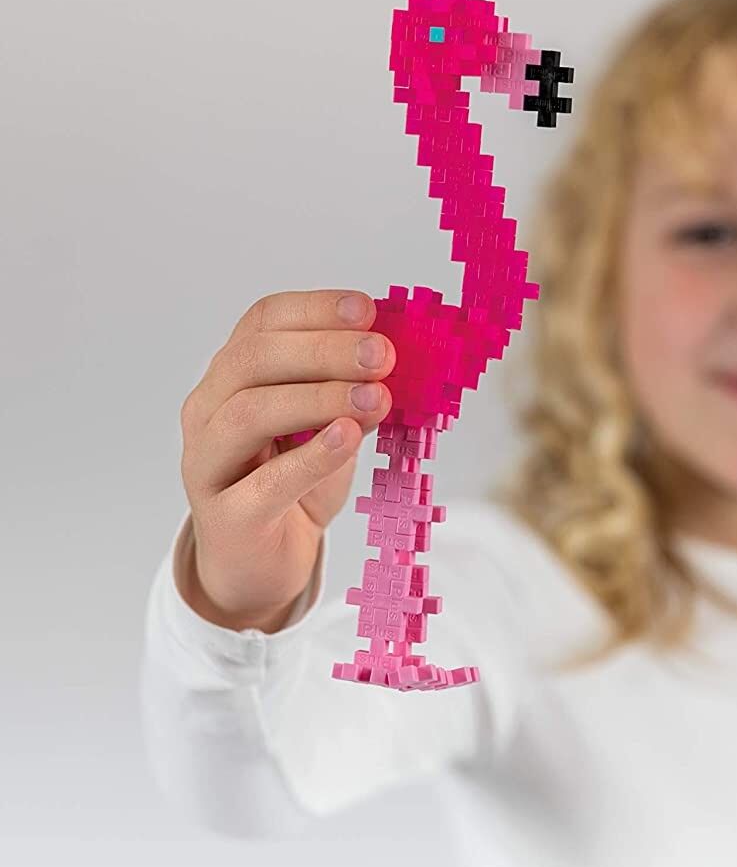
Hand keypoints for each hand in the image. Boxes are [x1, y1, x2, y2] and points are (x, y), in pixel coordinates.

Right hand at [177, 289, 394, 628]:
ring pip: (247, 413)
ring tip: (374, 397)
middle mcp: (209, 409)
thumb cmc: (297, 480)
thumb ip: (355, 392)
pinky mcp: (225, 517)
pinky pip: (263, 483)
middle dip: (323, 350)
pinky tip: (347, 437)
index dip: (314, 308)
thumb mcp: (333, 425)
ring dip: (318, 398)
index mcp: (234, 374)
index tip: (367, 309)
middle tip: (382, 354)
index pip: (262, 321)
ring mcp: (208, 463)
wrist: (265, 559)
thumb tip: (398, 358)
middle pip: (252, 360)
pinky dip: (310, 457)